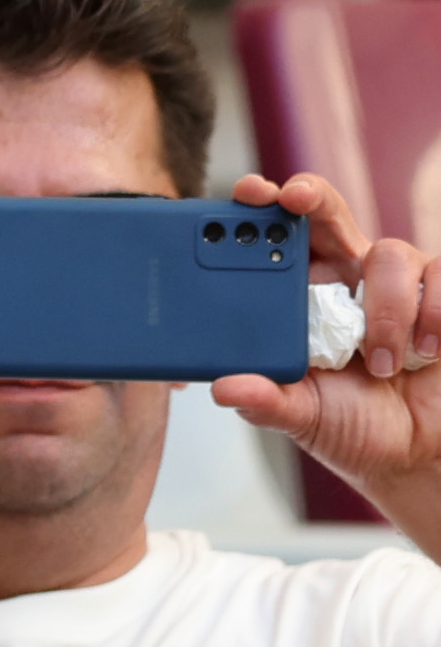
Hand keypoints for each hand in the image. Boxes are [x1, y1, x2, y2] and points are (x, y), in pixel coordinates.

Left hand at [212, 169, 440, 507]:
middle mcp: (347, 279)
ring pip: (391, 253)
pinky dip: (434, 315)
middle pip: (328, 213)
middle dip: (310, 196)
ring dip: (387, 308)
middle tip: (295, 199)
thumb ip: (268, 400)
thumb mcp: (303, 414)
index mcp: (302, 296)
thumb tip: (225, 388)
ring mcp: (398, 285)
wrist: (414, 451)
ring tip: (381, 363)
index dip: (262, 207)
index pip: (277, 238)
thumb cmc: (352, 422)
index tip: (247, 194)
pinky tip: (426, 352)